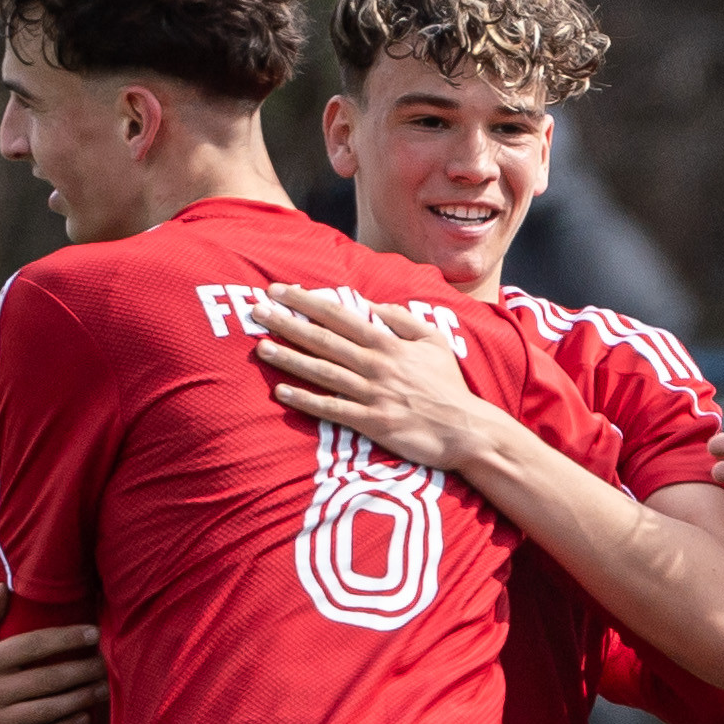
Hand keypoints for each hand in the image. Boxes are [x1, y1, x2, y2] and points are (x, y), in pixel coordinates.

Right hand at [0, 549, 105, 723]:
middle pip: (46, 679)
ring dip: (80, 699)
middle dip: (82, 671)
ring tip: (102, 688)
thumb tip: (4, 585)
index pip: (31, 645)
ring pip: (46, 710)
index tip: (94, 633)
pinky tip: (83, 717)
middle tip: (105, 663)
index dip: (66, 638)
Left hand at [254, 285, 499, 470]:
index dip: (307, 302)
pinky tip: (282, 392)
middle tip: (256, 311)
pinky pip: (332, 409)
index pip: (341, 316)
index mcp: (389, 344)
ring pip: (323, 371)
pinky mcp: (372, 422)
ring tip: (262, 347)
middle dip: (288, 323)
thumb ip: (404, 320)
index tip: (281, 291)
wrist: (466, 431)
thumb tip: (374, 305)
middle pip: (324, 340)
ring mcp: (372, 394)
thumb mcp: (435, 342)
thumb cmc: (449, 386)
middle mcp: (376, 365)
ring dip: (290, 358)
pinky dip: (306, 400)